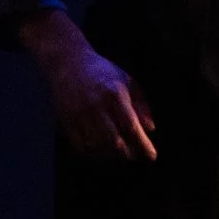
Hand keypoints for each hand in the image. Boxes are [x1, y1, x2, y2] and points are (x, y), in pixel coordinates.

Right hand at [18, 10, 157, 159]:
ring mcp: (79, 115)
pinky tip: (103, 151)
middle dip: (128, 153)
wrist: (68, 62)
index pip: (131, 126)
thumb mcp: (127, 81)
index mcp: (114, 94)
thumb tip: (150, 128)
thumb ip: (141, 104)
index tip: (152, 156)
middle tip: (135, 154)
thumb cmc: (102, 71)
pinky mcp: (67, 121)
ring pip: (98, 147)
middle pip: (114, 142)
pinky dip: (94, 154)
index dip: (143, 145)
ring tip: (121, 152)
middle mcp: (96, 107)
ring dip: (112, 155)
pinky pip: (81, 146)